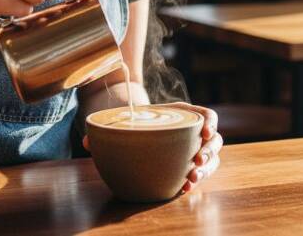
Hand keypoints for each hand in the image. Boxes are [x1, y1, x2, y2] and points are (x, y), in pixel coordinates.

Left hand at [81, 101, 221, 194]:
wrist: (135, 124)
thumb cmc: (134, 117)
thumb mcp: (126, 116)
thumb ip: (108, 127)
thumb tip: (88, 141)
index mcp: (184, 114)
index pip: (207, 115)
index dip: (210, 123)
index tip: (204, 133)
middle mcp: (193, 132)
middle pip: (214, 141)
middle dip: (209, 153)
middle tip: (196, 162)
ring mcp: (194, 149)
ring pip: (212, 160)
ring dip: (205, 171)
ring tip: (191, 180)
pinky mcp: (188, 165)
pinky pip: (200, 173)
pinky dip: (195, 182)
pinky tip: (183, 189)